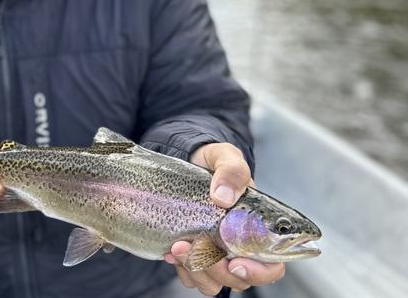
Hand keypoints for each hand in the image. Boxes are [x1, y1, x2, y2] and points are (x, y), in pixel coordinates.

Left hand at [164, 143, 285, 295]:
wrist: (189, 162)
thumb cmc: (215, 162)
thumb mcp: (226, 157)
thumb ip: (231, 171)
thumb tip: (223, 197)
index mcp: (258, 230)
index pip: (271, 267)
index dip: (257, 272)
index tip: (235, 262)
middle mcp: (240, 247)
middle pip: (237, 279)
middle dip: (214, 268)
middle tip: (192, 245)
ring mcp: (217, 254)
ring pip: (213, 282)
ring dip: (194, 269)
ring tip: (177, 246)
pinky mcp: (195, 254)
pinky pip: (191, 276)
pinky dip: (181, 268)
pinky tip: (169, 250)